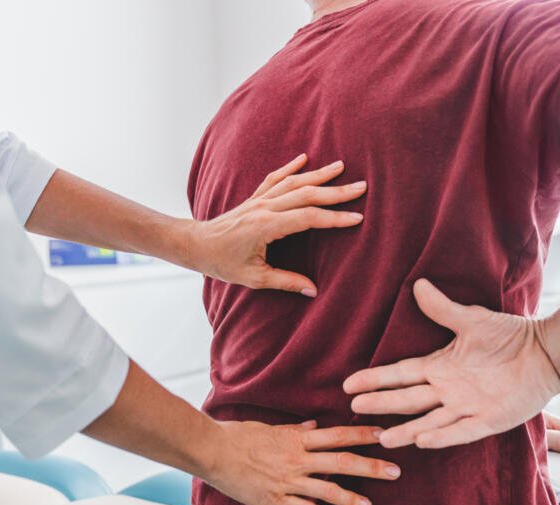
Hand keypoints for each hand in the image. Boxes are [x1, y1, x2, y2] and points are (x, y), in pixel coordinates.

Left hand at [188, 153, 365, 296]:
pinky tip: (304, 158)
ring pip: (293, 182)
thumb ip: (285, 282)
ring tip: (341, 167)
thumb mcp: (254, 278)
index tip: (357, 218)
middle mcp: (265, 208)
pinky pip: (275, 179)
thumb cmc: (223, 263)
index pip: (308, 218)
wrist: (197, 245)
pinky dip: (290, 168)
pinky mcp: (254, 198)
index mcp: (267, 227)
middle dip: (336, 191)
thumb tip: (313, 290)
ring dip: (318, 174)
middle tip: (361, 187)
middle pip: (306, 195)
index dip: (334, 218)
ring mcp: (259, 200)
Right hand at [203, 420, 401, 504]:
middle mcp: (297, 460)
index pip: (338, 436)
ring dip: (350, 497)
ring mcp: (287, 481)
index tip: (385, 435)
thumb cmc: (238, 436)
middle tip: (395, 471)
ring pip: (327, 491)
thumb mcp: (269, 428)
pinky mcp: (275, 500)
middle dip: (371, 467)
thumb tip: (315, 425)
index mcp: (297, 439)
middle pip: (342, 462)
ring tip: (368, 504)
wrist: (212, 452)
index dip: (363, 435)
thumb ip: (294, 430)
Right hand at [343, 279, 559, 449]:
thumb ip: (443, 309)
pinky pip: (462, 431)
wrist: (547, 352)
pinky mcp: (489, 420)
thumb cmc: (510, 335)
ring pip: (428, 422)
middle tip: (354, 409)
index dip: (375, 380)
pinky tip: (422, 442)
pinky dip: (443, 436)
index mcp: (440, 367)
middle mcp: (448, 390)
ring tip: (382, 438)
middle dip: (381, 404)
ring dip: (406, 430)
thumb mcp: (472, 320)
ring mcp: (467, 407)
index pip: (400, 374)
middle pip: (407, 400)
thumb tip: (418, 285)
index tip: (349, 385)